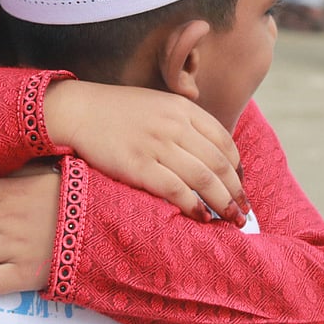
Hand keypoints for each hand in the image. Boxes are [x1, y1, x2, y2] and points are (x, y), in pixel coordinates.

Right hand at [43, 81, 247, 225]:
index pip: (224, 141)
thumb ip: (185, 121)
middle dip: (237, 191)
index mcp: (183, 108)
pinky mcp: (138, 165)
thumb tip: (211, 152)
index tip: (241, 185)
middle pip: (219, 163)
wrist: (79, 110)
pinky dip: (193, 205)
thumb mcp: (159, 104)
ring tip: (231, 219)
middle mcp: (175, 125)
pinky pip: (175, 189)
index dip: (238, 168)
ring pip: (204, 178)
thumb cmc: (119, 112)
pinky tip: (201, 217)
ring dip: (223, 202)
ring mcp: (157, 144)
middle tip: (244, 212)